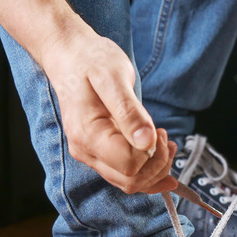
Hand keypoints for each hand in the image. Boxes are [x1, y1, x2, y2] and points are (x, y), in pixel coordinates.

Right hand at [40, 29, 176, 193]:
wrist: (71, 55)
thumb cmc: (90, 61)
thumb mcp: (113, 78)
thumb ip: (130, 112)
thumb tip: (147, 142)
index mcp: (88, 134)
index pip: (129, 165)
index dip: (151, 154)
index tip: (159, 131)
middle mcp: (86, 150)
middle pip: (130, 180)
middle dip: (157, 165)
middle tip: (166, 138)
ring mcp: (90, 153)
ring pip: (129, 181)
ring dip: (154, 168)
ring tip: (164, 142)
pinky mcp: (99, 151)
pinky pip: (124, 174)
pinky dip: (146, 171)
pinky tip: (161, 161)